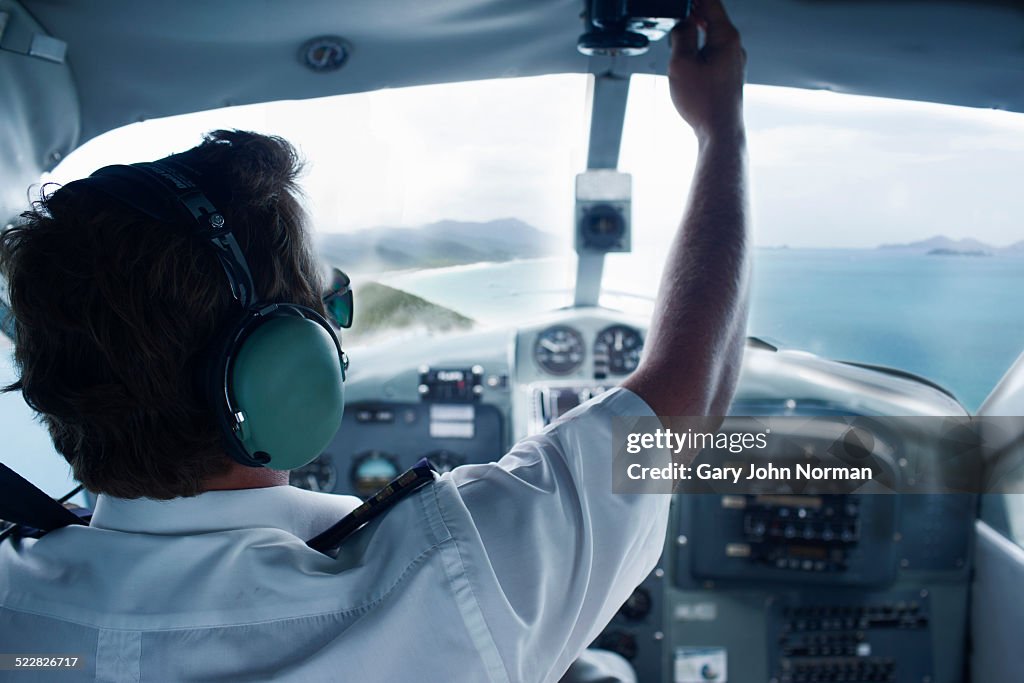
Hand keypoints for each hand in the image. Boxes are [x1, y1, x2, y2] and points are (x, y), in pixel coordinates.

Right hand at [668, 0, 746, 140]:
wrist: (718, 131)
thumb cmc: (703, 101)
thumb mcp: (682, 62)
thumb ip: (681, 35)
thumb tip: (682, 22)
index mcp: (726, 36)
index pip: (711, 2)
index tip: (682, 2)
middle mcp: (734, 46)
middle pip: (713, 16)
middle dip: (693, 12)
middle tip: (675, 15)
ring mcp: (734, 61)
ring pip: (712, 35)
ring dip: (695, 32)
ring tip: (678, 37)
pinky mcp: (729, 74)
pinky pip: (714, 52)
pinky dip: (700, 47)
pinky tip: (689, 58)